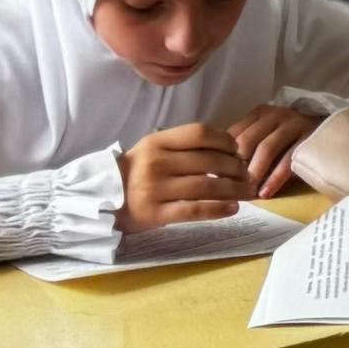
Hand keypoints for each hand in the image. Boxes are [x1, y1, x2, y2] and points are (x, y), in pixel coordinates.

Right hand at [118, 121, 254, 228]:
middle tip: (247, 175)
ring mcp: (155, 189)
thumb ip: (182, 146)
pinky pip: (194, 210)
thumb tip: (226, 149)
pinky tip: (233, 208)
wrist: (101, 199)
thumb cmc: (135, 173)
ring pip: (205, 187)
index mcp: (157, 142)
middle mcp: (156, 162)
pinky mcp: (156, 213)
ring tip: (247, 192)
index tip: (237, 150)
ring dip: (233, 189)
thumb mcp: (152, 149)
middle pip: (208, 161)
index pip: (199, 133)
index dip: (225, 140)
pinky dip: (218, 209)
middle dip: (235, 168)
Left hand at [224, 103, 323, 197]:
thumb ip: (247, 145)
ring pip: (267, 149)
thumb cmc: (290, 138)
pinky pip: (288, 159)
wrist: (328, 130)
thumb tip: (217, 171)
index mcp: (259, 113)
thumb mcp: (266, 135)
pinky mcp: (309, 137)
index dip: (223, 157)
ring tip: (248, 193)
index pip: (233, 133)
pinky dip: (275, 178)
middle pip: (248, 140)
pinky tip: (266, 193)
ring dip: (255, 173)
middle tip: (230, 190)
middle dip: (237, 168)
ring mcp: (294, 124)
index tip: (216, 180)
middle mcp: (275, 114)